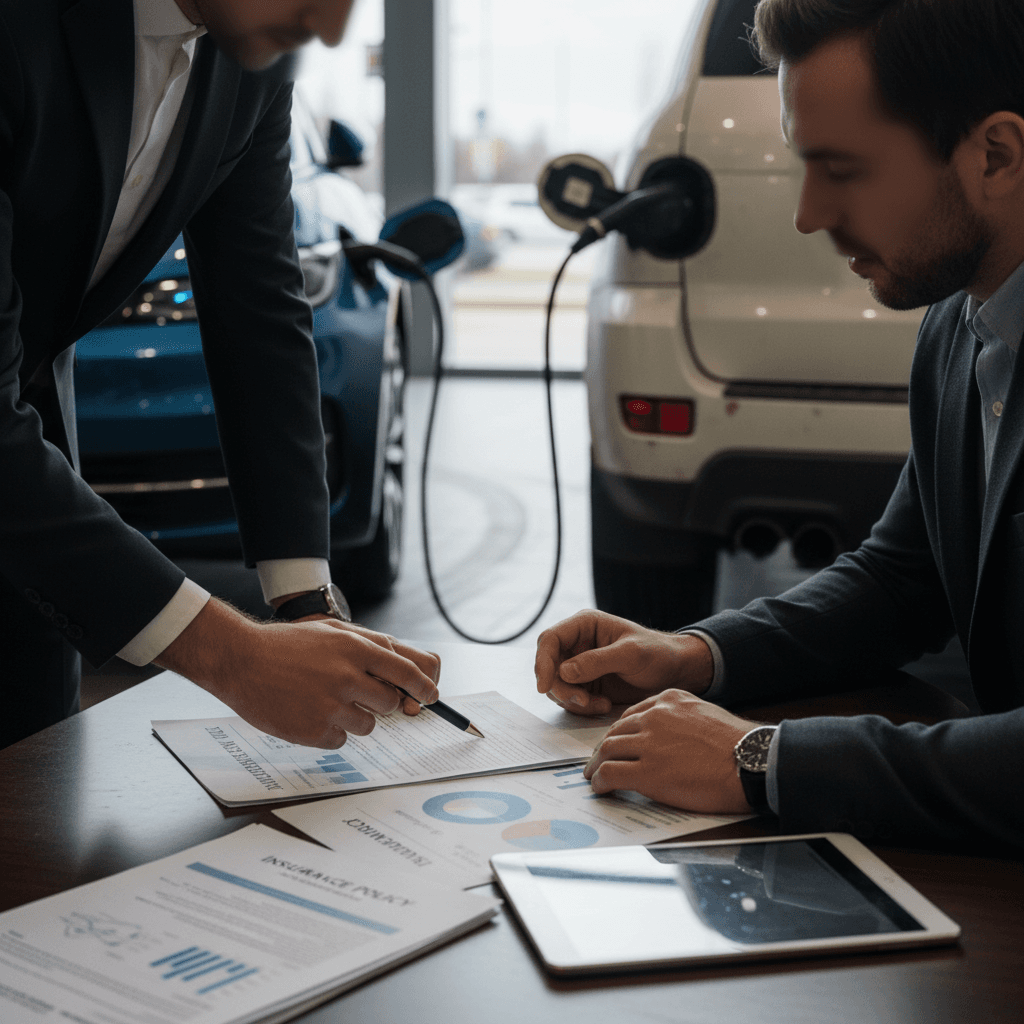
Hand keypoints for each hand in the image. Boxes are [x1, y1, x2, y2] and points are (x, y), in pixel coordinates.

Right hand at [155, 598, 440, 747]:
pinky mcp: (314, 731)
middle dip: (381, 702)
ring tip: (324, 700)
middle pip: (390, 703)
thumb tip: (402, 664)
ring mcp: (330, 706)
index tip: (432, 697)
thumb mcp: (333, 631)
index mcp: (355, 649)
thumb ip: (369, 646)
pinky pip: (341, 740)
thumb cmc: (287, 644)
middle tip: (359, 695)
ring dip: (354, 717)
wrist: (240, 661)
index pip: (406, 671)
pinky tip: (308, 713)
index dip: (424, 687)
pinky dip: (330, 731)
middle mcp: (347, 677)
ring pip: (368, 725)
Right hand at [534, 609, 713, 715]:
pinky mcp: (586, 684)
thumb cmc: (658, 654)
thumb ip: (598, 661)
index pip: (550, 639)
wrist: (675, 672)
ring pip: (557, 685)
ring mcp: (580, 665)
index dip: (542, 662)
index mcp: (585, 625)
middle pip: (549, 666)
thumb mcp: (631, 655)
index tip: (545, 686)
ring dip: (572, 700)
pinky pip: (570, 698)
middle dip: (561, 688)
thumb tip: (564, 671)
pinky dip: (582, 707)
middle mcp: (578, 644)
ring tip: (599, 705)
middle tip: (583, 701)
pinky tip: (603, 706)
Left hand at [583, 690, 754, 813]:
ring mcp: (649, 744)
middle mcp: (654, 717)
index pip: (631, 714)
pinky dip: (600, 781)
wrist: (751, 763)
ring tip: (594, 776)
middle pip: (615, 731)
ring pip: (607, 749)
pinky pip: (610, 773)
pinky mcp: (647, 772)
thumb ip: (680, 719)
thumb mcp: (705, 715)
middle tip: (598, 761)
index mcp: (669, 701)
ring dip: (596, 765)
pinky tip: (601, 788)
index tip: (615, 742)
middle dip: (603, 748)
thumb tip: (668, 738)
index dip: (619, 732)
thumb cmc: (737, 745)